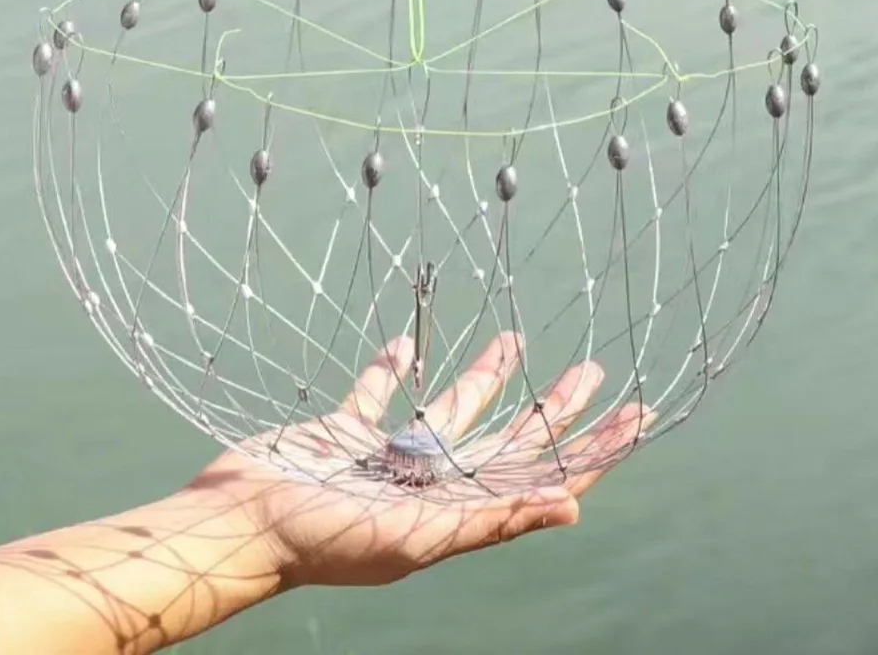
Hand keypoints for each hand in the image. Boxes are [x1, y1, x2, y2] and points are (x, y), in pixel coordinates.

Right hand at [191, 331, 653, 589]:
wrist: (242, 523)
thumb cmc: (324, 538)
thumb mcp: (418, 536)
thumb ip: (492, 518)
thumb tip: (573, 506)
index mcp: (459, 502)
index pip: (545, 471)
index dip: (594, 447)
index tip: (636, 414)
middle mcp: (434, 477)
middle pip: (512, 434)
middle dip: (555, 406)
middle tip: (594, 370)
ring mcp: (391, 452)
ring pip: (452, 405)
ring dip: (486, 375)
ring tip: (516, 338)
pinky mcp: (348, 426)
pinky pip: (380, 389)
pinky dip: (395, 366)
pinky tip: (408, 341)